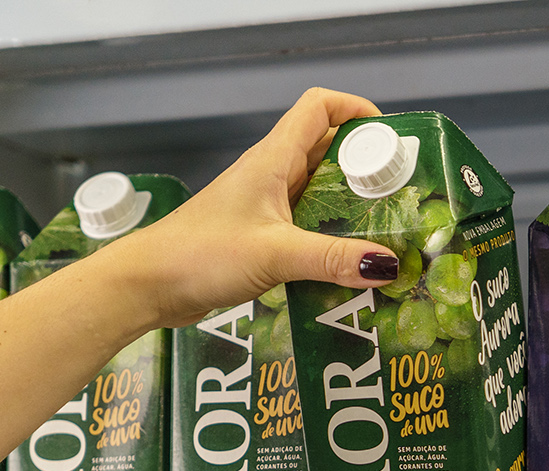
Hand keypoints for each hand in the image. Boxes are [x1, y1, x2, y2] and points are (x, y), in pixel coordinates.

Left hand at [101, 88, 398, 329]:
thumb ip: (332, 259)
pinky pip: (305, 224)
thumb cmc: (201, 254)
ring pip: (318, 190)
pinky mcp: (258, 236)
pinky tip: (348, 262)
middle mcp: (270, 175)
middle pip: (327, 150)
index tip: (390, 139)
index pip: (320, 108)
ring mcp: (264, 206)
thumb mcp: (275, 254)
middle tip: (399, 194)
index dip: (357, 111)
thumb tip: (388, 264)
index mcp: (272, 160)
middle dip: (364, 166)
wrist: (149, 284)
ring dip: (349, 204)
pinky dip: (330, 236)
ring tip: (385, 230)